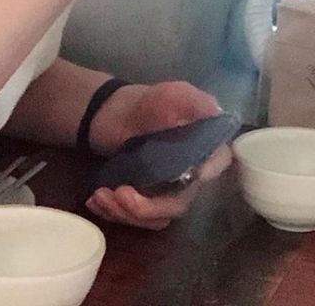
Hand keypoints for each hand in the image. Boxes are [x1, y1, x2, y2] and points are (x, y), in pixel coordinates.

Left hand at [85, 81, 232, 229]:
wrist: (112, 114)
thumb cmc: (146, 103)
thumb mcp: (172, 95)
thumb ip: (193, 102)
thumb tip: (215, 111)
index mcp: (204, 144)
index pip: (218, 162)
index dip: (208, 172)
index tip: (192, 176)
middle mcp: (192, 171)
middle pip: (181, 202)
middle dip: (148, 206)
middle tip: (120, 194)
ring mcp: (168, 189)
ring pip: (157, 217)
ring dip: (126, 213)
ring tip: (99, 196)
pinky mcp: (148, 199)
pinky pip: (138, 219)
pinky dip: (116, 214)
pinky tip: (96, 201)